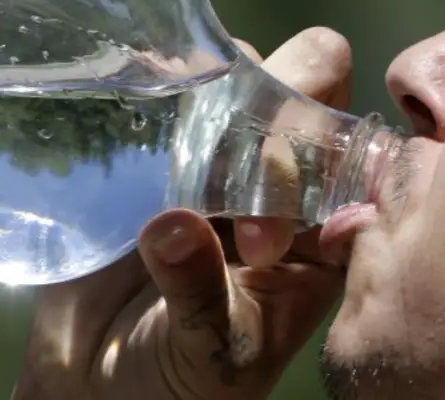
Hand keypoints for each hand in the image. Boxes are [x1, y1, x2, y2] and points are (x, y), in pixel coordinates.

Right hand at [12, 28, 352, 399]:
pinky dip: (151, 94)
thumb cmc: (173, 380)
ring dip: (208, 103)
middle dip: (270, 117)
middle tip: (212, 190)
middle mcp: (274, 178)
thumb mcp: (207, 355)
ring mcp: (209, 154)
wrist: (92, 379)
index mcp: (319, 230)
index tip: (258, 242)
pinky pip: (164, 92)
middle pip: (304, 87)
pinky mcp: (150, 146)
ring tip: (163, 174)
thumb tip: (172, 224)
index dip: (319, 172)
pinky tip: (130, 135)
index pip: (351, 154)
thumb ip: (201, 295)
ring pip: (235, 75)